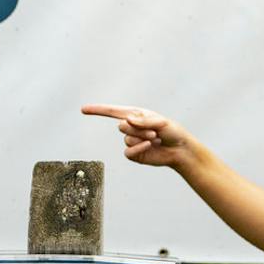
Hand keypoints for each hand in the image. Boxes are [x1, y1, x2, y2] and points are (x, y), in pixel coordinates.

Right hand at [81, 104, 196, 168]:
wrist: (180, 150)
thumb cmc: (173, 132)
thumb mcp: (161, 122)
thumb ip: (143, 120)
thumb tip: (127, 120)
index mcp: (135, 115)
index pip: (112, 111)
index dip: (97, 110)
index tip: (83, 109)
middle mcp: (131, 127)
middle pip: (122, 126)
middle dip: (139, 129)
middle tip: (155, 132)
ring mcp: (131, 141)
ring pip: (127, 139)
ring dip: (142, 139)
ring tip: (156, 139)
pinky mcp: (134, 154)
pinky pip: (128, 151)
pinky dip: (138, 148)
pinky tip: (149, 147)